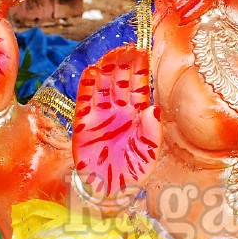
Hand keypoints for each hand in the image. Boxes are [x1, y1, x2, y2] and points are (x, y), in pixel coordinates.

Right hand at [72, 46, 160, 199]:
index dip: (140, 68)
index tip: (143, 50)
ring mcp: (102, 116)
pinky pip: (85, 102)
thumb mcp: (149, 152)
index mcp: (139, 115)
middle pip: (121, 81)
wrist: (110, 192)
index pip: (140, 86)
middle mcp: (120, 112)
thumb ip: (152, 131)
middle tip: (126, 46)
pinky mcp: (84, 125)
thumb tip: (153, 109)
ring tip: (109, 54)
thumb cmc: (134, 172)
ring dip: (106, 70)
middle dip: (123, 63)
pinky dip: (86, 87)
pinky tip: (90, 72)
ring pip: (103, 86)